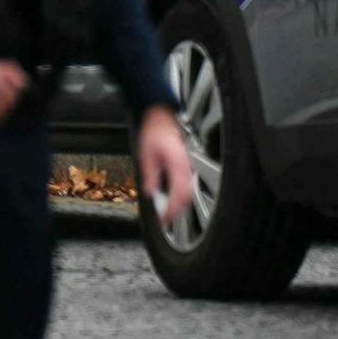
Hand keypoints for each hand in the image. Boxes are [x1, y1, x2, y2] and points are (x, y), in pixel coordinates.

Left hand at [135, 105, 196, 227]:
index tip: (164, 219)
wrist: (163, 118)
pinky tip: (173, 201)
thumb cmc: (154, 134)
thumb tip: (152, 194)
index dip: (173, 210)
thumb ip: (150, 177)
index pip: (179, 194)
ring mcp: (191, 167)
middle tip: (165, 220)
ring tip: (168, 214)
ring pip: (190, 192)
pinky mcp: (189, 166)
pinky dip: (182, 196)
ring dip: (180, 205)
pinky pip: (189, 186)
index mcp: (178, 165)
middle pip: (188, 197)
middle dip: (177, 211)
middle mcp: (188, 168)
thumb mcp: (146, 156)